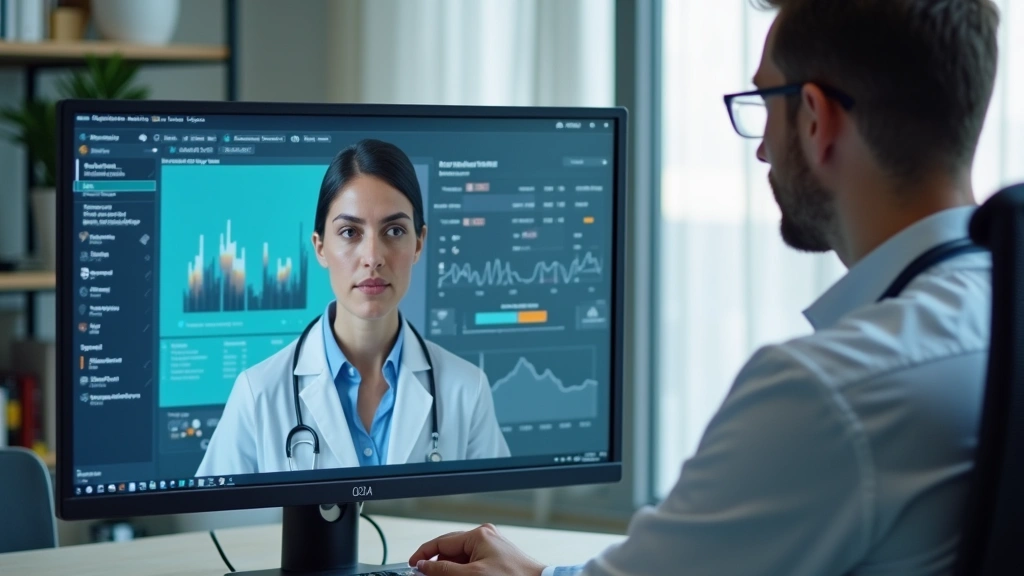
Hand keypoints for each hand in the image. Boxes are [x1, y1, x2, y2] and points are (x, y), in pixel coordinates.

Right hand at [409, 523, 546, 575]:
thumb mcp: (472, 575)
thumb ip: (444, 570)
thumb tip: (424, 566)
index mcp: (478, 535)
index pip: (441, 542)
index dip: (424, 554)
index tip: (413, 566)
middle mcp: (485, 537)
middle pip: (450, 550)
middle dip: (438, 566)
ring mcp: (491, 547)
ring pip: (460, 558)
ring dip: (450, 570)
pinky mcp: (496, 559)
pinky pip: (472, 563)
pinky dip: (463, 572)